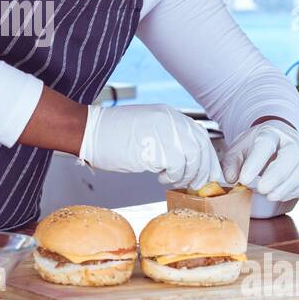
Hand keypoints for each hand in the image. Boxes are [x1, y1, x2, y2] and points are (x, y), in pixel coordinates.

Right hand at [78, 103, 220, 188]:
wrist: (90, 132)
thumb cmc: (113, 135)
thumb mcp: (147, 129)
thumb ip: (167, 138)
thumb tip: (186, 160)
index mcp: (170, 115)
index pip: (200, 136)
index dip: (207, 157)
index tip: (208, 173)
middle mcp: (171, 121)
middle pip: (201, 148)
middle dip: (202, 170)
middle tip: (196, 184)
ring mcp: (164, 133)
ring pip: (192, 159)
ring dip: (185, 175)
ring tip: (171, 179)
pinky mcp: (156, 147)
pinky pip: (177, 167)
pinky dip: (172, 177)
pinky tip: (160, 177)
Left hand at [219, 119, 298, 201]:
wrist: (276, 139)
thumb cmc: (255, 146)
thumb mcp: (238, 150)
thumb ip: (231, 164)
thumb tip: (232, 178)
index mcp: (270, 132)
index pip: (265, 144)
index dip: (255, 162)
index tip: (244, 179)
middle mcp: (292, 139)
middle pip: (291, 155)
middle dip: (277, 176)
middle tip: (262, 190)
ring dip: (287, 186)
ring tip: (270, 195)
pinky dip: (296, 190)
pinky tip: (281, 193)